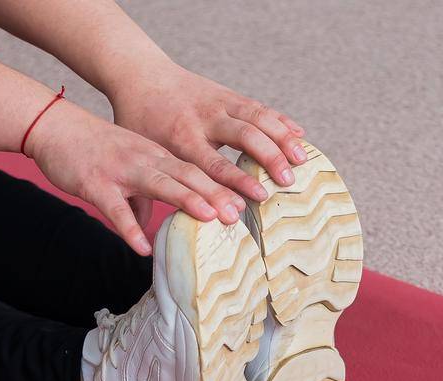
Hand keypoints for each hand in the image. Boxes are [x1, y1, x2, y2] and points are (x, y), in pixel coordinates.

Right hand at [24, 98, 245, 254]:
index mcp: (158, 155)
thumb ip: (148, 192)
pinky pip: (115, 209)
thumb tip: (153, 225)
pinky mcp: (96, 185)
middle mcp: (146, 159)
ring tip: (210, 218)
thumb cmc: (95, 148)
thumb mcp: (130, 165)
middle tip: (242, 212)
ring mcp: (122, 171)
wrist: (55, 126)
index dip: (223, 184)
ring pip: (159, 184)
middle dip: (216, 193)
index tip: (248, 201)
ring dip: (186, 200)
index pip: (197, 169)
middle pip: (187, 175)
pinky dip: (129, 228)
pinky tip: (142, 248)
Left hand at [109, 62, 308, 205]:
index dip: (235, 183)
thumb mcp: (141, 154)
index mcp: (181, 137)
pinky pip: (260, 106)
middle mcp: (204, 118)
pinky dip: (281, 120)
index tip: (254, 201)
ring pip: (257, 117)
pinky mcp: (228, 95)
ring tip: (302, 161)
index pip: (212, 164)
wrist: (141, 76)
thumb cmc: (139, 122)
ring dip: (282, 138)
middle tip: (287, 183)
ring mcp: (219, 103)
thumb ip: (151, 191)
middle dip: (268, 158)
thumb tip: (152, 242)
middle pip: (243, 136)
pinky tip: (300, 135)